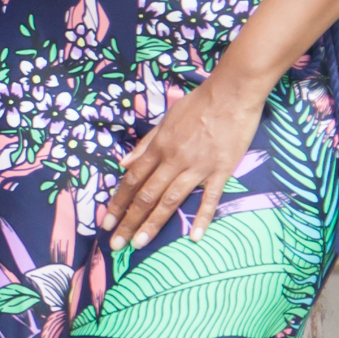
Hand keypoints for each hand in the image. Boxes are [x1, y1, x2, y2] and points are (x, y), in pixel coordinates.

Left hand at [105, 59, 267, 251]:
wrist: (232, 93)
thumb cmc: (198, 103)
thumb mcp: (165, 119)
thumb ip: (145, 144)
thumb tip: (123, 163)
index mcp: (159, 147)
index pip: (132, 180)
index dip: (118, 203)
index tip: (106, 222)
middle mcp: (174, 160)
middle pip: (146, 195)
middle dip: (129, 221)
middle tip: (116, 244)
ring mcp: (198, 167)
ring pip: (170, 200)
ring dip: (153, 224)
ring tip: (139, 244)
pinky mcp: (221, 170)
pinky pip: (210, 198)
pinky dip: (202, 218)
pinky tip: (194, 237)